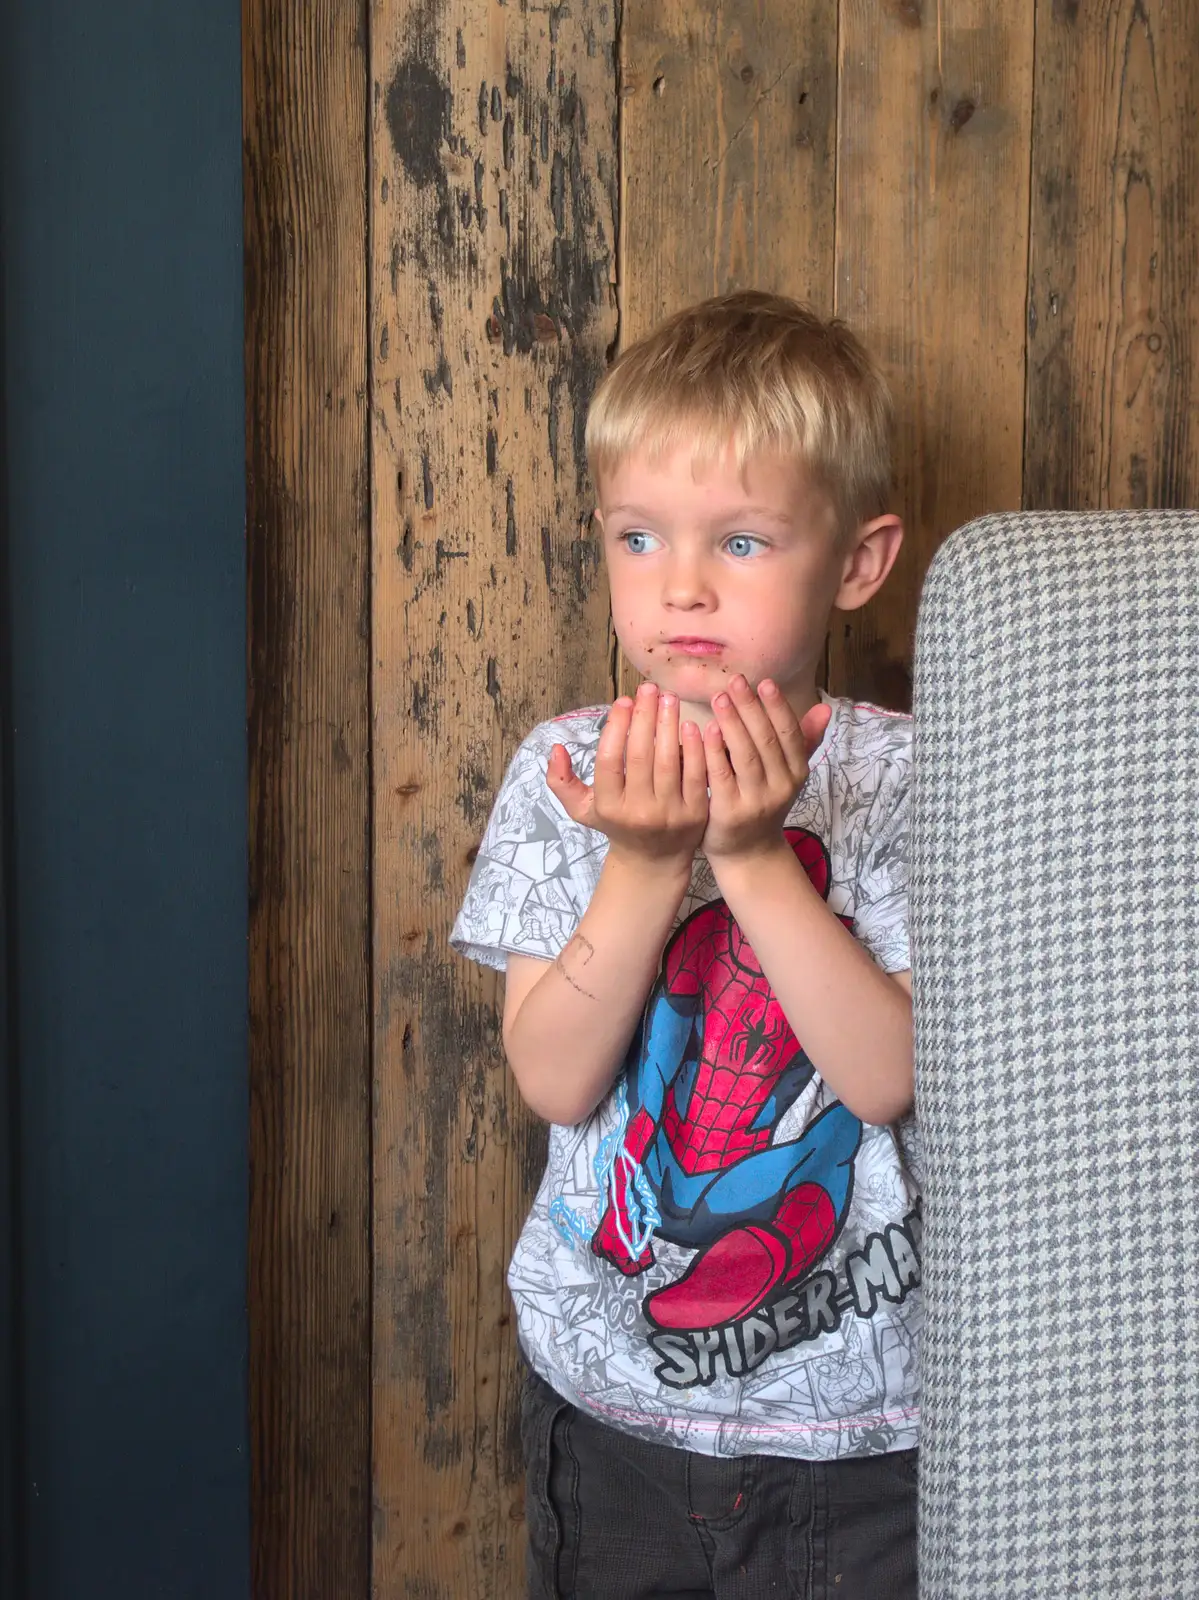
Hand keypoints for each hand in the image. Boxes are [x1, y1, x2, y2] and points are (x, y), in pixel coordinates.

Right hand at [547, 682, 707, 869]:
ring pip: (668, 761)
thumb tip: (555, 749)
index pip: (609, 760)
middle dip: (645, 717)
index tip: (623, 700)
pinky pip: (696, 775)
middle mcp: (637, 812)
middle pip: (640, 756)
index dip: (616, 727)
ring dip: (669, 725)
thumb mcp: (582, 809)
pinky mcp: (694, 815)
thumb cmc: (616, 825)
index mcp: (608, 806)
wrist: (653, 862)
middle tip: (649, 689)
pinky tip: (691, 725)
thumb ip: (561, 781)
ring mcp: (668, 815)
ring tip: (669, 698)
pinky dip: (694, 748)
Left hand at [702, 676, 830, 861]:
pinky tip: (705, 730)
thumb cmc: (763, 803)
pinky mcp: (730, 813)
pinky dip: (714, 751)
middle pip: (767, 741)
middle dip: (751, 708)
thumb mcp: (787, 774)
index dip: (777, 707)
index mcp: (796, 773)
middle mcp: (781, 787)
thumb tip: (824, 707)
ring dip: (733, 724)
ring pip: (746, 756)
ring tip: (719, 698)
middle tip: (735, 682)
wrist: (749, 854)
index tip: (764, 682)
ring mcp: (756, 801)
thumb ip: (802, 740)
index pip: (789, 734)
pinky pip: (722, 776)